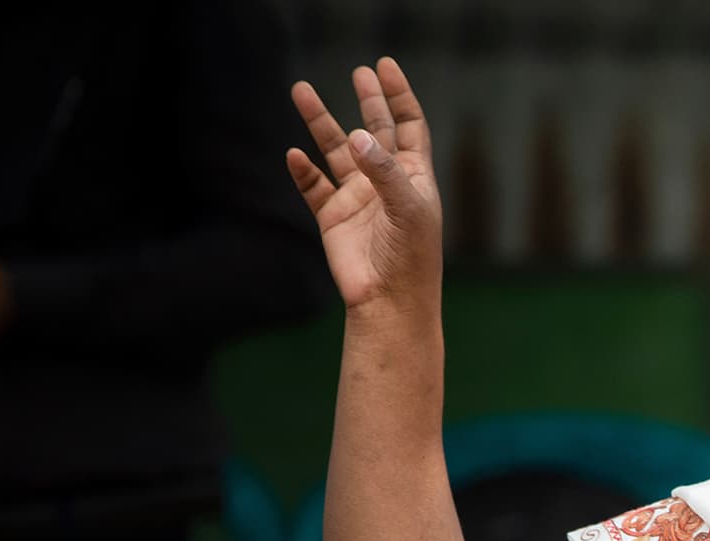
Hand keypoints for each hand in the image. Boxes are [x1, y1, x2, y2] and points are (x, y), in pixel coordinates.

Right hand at [287, 58, 441, 315]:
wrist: (389, 304)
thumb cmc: (411, 259)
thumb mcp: (407, 210)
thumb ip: (385, 171)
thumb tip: (357, 135)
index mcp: (414, 178)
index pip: (409, 127)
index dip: (399, 97)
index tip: (386, 67)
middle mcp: (385, 183)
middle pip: (375, 131)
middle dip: (368, 101)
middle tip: (359, 72)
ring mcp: (358, 199)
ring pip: (335, 150)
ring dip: (319, 122)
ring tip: (300, 90)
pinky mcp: (333, 218)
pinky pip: (313, 185)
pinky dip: (303, 169)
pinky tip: (294, 154)